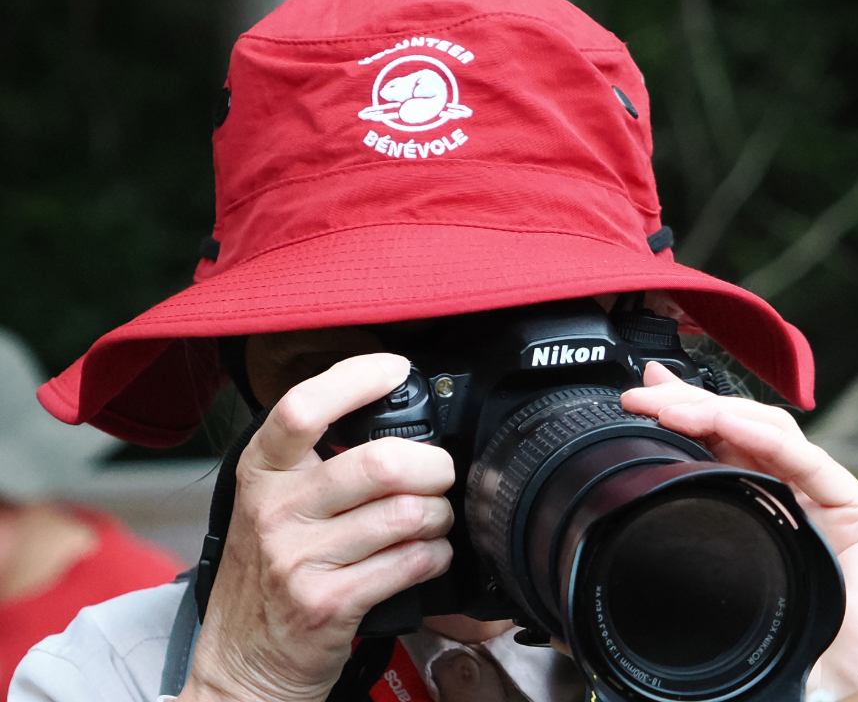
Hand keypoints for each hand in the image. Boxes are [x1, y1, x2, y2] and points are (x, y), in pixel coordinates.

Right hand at [180, 354, 455, 701]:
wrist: (242, 663)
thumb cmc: (268, 576)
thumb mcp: (268, 506)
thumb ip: (313, 464)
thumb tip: (388, 420)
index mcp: (261, 473)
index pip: (302, 407)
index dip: (356, 378)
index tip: (393, 368)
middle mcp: (275, 510)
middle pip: (380, 462)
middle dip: (433, 465)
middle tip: (439, 474)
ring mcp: (298, 559)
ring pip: (407, 514)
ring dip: (440, 516)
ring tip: (434, 522)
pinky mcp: (328, 603)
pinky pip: (411, 562)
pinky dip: (435, 556)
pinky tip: (428, 556)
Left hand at [621, 363, 857, 694]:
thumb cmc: (811, 657)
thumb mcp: (737, 602)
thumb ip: (705, 574)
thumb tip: (641, 573)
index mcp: (768, 513)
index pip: (723, 449)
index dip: (683, 420)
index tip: (638, 403)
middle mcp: (800, 498)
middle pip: (743, 430)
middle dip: (691, 405)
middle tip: (641, 395)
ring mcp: (833, 501)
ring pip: (773, 433)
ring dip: (720, 411)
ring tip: (671, 407)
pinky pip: (811, 465)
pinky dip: (768, 439)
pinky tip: (731, 424)